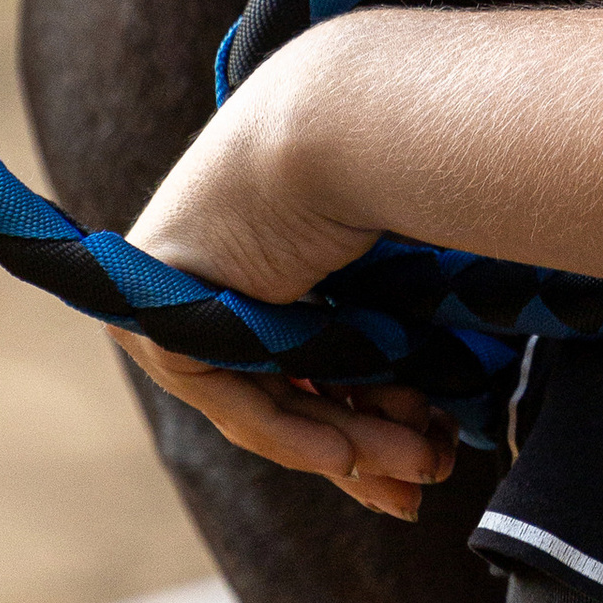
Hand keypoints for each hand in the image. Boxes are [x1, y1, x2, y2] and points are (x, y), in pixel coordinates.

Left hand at [111, 29, 455, 523]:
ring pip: (270, 398)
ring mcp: (178, 297)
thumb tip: (443, 405)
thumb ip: (391, 329)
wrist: (346, 124)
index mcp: (263, 236)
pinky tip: (353, 459)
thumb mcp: (394, 268)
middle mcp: (216, 267)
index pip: (311, 350)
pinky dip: (296, 433)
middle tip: (426, 478)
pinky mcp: (159, 321)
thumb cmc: (393, 162)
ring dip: (350, 443)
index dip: (372, 409)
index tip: (429, 447)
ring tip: (420, 472)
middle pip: (292, 383)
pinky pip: (234, 399)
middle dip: (368, 439)